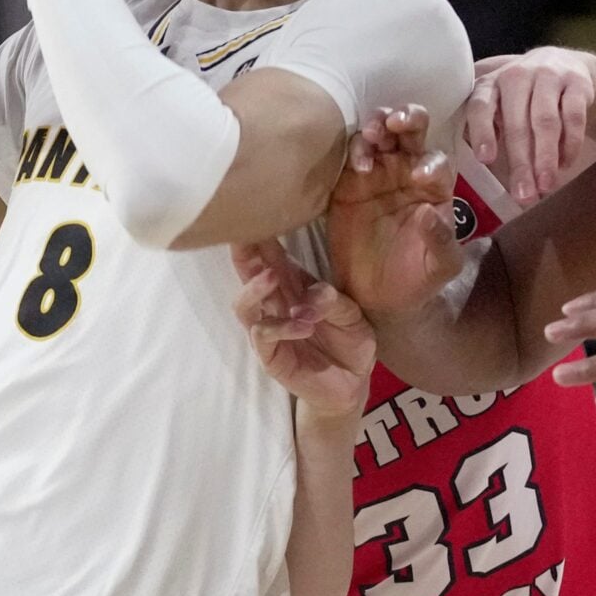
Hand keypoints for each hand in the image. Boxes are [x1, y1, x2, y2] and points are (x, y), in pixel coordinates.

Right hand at [233, 241, 374, 421]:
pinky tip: (300, 324)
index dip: (261, 237)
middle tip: (242, 233)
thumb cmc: (351, 343)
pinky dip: (279, 328)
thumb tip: (317, 292)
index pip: (271, 257)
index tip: (256, 211)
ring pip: (244, 306)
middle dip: (243, 254)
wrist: (354, 384)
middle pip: (249, 275)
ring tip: (270, 276)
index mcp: (295, 287)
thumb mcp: (353, 315)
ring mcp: (270, 332)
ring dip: (255, 288)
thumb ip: (335, 301)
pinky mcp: (271, 357)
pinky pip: (263, 337)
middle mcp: (276, 305)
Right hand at [327, 105, 460, 314]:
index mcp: (435, 188)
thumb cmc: (417, 279)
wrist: (376, 298)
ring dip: (377, 126)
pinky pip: (350, 155)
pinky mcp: (347, 183)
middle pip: (411, 132)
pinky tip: (358, 165)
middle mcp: (407, 171)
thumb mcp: (440, 267)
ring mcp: (377, 173)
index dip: (430, 163)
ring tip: (372, 136)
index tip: (419, 177)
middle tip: (395, 123)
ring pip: (379, 134)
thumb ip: (442, 241)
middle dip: (406, 119)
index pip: (438, 161)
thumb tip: (429, 213)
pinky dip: (354, 151)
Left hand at [466, 46, 595, 203]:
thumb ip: (488, 127)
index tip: (485, 160)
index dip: (482, 132)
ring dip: (546, 158)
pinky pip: (574, 117)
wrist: (566, 64)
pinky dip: (570, 144)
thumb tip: (482, 168)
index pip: (481, 106)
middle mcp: (517, 76)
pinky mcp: (577, 83)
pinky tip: (565, 164)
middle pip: (518, 123)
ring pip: (546, 121)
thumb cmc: (524, 95)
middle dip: (521, 163)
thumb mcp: (500, 102)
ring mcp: (548, 76)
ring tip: (546, 185)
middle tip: (524, 194)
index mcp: (491, 84)